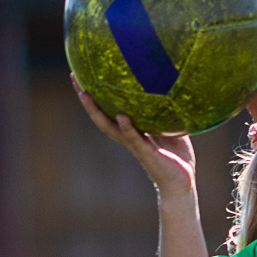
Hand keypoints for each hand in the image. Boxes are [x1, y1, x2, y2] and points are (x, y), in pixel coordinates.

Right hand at [72, 76, 196, 201]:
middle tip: (73, 77)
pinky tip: (121, 116)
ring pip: (109, 126)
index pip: (110, 108)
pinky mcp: (146, 153)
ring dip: (95, 111)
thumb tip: (174, 86)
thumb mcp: (174, 128)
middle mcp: (128, 136)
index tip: (84, 72)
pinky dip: (127, 127)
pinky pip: (134, 139)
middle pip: (101, 114)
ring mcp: (134, 145)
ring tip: (84, 94)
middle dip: (86, 97)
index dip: (97, 92)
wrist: (182, 183)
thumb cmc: (178, 158)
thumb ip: (169, 111)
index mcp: (133, 129)